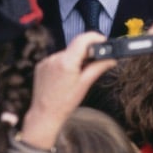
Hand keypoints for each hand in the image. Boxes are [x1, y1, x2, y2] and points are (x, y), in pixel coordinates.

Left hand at [19, 31, 114, 149]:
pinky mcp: (41, 65)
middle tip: (95, 63)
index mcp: (67, 62)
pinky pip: (57, 59)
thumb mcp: (85, 84)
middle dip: (86, 53)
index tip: (103, 42)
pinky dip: (64, 64)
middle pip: (76, 47)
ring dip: (75, 59)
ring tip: (77, 76)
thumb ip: (98, 67)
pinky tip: (65, 77)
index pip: (83, 39)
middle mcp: (55, 58)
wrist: (44, 115)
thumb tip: (111, 59)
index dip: (95, 38)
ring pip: (67, 53)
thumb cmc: (64, 103)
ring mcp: (46, 61)